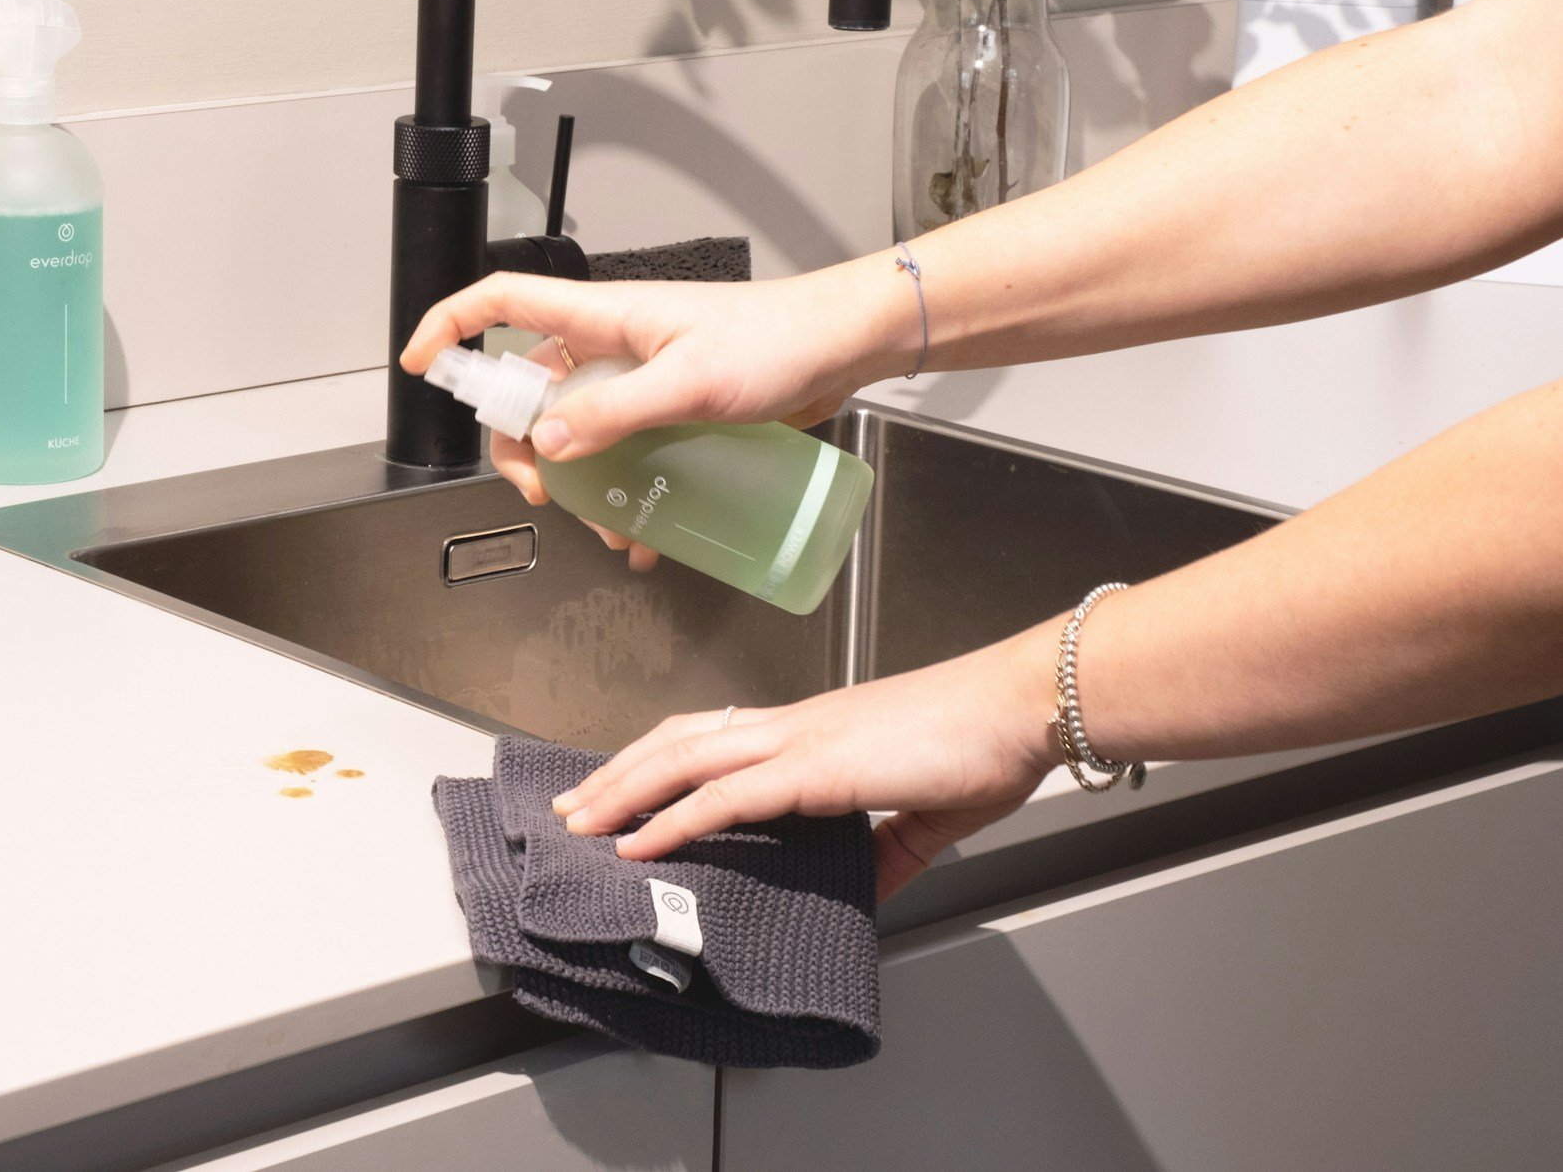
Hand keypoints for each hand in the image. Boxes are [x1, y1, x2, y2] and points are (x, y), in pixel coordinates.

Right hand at [396, 262, 910, 562]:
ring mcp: (640, 380)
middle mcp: (612, 345)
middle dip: (523, 446)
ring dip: (580, 485)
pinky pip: (625, 453)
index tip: (423, 367)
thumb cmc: (778, 339)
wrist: (843, 348)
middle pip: (530, 390)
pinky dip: (625, 495)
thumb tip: (550, 443)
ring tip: (610, 524)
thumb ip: (618, 411)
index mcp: (602, 317)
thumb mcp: (691, 380)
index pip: (501, 304)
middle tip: (544, 489)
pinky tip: (648, 532)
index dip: (451, 328)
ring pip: (578, 432)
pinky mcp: (672, 411)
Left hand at [550, 627, 1059, 900]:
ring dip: (624, 793)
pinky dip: (674, 819)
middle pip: (677, 741)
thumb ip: (889, 850)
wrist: (1021, 706)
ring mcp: (799, 742)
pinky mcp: (816, 768)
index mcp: (813, 731)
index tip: (620, 788)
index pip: (712, 737)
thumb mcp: (926, 812)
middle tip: (571, 807)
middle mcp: (793, 727)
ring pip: (683, 760)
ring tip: (581, 824)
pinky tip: (640, 842)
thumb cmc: (985, 742)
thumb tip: (866, 888)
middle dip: (617, 775)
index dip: (657, 759)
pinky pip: (725, 796)